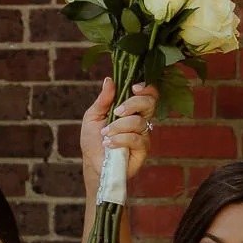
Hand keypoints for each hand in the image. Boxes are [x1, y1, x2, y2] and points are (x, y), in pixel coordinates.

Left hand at [81, 77, 159, 194]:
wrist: (92, 163)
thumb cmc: (93, 139)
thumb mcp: (93, 116)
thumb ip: (103, 99)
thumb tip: (109, 80)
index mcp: (131, 109)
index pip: (148, 94)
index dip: (146, 88)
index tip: (134, 87)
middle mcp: (141, 119)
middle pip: (150, 103)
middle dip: (133, 103)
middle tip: (117, 112)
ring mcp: (144, 135)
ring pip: (139, 122)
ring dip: (118, 126)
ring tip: (105, 133)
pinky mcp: (143, 150)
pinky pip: (136, 138)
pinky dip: (120, 139)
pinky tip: (109, 143)